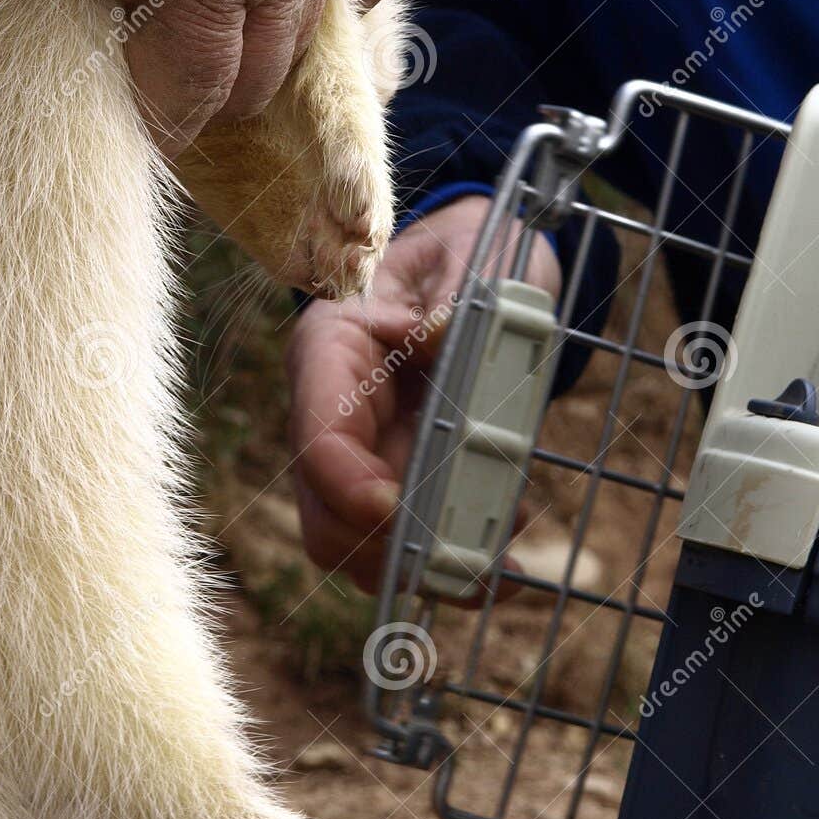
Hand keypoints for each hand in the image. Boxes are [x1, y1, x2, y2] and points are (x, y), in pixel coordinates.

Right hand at [287, 196, 560, 592]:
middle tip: (462, 558)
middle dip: (387, 548)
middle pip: (325, 514)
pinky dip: (450, 563)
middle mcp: (333, 411)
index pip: (315, 435)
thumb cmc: (462, 251)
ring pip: (361, 545)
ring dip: (423, 567)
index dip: (348, 485)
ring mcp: (363, 452)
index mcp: (331, 349)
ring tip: (496, 565)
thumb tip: (438, 337)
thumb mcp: (466, 254)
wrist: (474, 264)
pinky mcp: (400, 477)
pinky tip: (503, 556)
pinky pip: (406, 542)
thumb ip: (454, 296)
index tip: (399, 510)